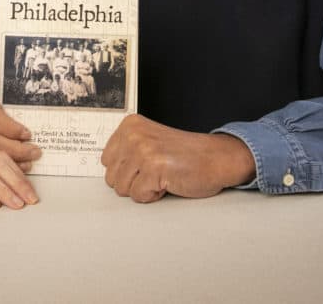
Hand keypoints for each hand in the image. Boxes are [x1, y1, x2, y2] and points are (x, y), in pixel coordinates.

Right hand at [0, 88, 41, 169]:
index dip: (10, 128)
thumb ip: (18, 107)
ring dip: (12, 160)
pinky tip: (17, 168)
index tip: (27, 134)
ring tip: (29, 161)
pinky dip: (4, 168)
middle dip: (15, 148)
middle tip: (34, 151)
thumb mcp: (5, 97)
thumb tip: (40, 119)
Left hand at [100, 114, 256, 202]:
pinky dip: (154, 196)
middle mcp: (133, 134)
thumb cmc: (186, 155)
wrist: (217, 158)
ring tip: (162, 175)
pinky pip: (138, 196)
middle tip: (156, 171)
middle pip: (111, 177)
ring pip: (122, 188)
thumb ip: (126, 152)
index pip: (105, 161)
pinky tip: (168, 182)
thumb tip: (107, 172)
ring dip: (143, 189)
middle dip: (133, 181)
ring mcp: (143, 150)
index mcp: (130, 125)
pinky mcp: (153, 168)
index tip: (146, 164)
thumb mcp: (149, 142)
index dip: (127, 170)